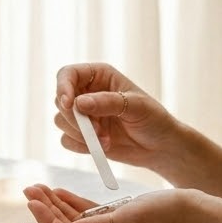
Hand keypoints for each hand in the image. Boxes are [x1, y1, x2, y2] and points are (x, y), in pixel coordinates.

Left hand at [23, 184, 200, 222]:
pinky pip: (92, 216)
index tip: (34, 202)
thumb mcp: (133, 216)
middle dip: (47, 210)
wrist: (201, 213)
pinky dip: (76, 204)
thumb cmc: (173, 214)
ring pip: (78, 222)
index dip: (49, 221)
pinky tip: (61, 193)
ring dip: (58, 205)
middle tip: (29, 190)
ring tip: (39, 188)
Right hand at [54, 63, 178, 169]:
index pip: (68, 74)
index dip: (63, 87)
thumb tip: (79, 103)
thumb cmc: (154, 119)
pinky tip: (102, 147)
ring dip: (80, 134)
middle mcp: (87, 93)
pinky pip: (66, 140)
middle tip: (97, 131)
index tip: (68, 104)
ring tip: (106, 140)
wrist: (161, 147)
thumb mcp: (136, 106)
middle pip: (60, 100)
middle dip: (75, 118)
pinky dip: (81, 146)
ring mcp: (84, 115)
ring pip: (61, 121)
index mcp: (99, 76)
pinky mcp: (83, 135)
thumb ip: (108, 102)